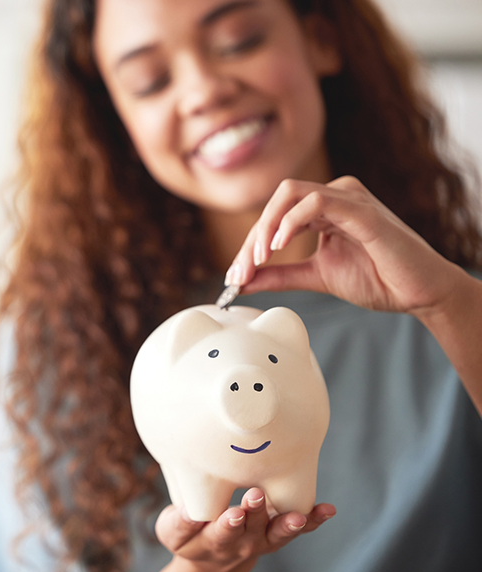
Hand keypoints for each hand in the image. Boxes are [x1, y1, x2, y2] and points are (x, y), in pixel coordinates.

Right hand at [154, 488, 334, 571]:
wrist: (211, 561)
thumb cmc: (190, 535)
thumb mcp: (173, 532)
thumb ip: (180, 522)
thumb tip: (189, 510)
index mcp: (214, 540)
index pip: (221, 533)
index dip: (228, 524)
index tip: (233, 513)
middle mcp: (242, 543)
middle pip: (250, 530)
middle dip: (255, 513)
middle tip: (256, 496)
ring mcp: (262, 539)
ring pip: (277, 533)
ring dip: (288, 524)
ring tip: (299, 515)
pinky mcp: (277, 533)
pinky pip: (298, 529)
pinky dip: (314, 520)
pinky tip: (327, 509)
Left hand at [225, 176, 465, 315]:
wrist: (419, 293)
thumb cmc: (378, 279)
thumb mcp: (316, 276)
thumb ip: (280, 275)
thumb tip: (242, 281)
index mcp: (324, 208)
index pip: (275, 215)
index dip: (249, 244)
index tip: (235, 276)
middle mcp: (335, 195)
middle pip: (277, 201)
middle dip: (252, 238)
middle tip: (241, 272)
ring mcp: (349, 199)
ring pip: (290, 195)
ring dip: (266, 228)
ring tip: (258, 259)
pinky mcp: (363, 211)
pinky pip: (318, 201)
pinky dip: (292, 221)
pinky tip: (280, 245)